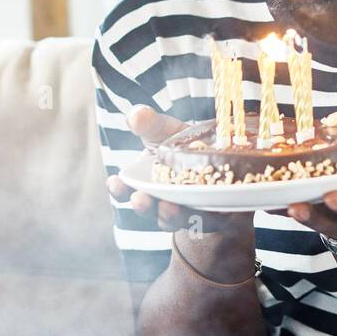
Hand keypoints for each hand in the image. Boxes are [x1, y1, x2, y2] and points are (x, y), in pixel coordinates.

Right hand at [106, 106, 254, 237]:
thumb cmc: (184, 143)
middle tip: (140, 199)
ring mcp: (187, 212)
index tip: (115, 182)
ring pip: (176, 220)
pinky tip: (213, 208)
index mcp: (145, 183)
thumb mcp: (166, 130)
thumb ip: (150, 124)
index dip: (119, 189)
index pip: (125, 191)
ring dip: (170, 216)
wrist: (222, 151)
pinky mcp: (214, 216)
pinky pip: (212, 220)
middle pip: (149, 210)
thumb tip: (136, 115)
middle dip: (143, 206)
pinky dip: (210, 216)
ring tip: (169, 207)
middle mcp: (162, 202)